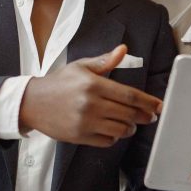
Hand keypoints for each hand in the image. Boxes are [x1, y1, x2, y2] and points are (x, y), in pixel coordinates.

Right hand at [19, 44, 161, 146]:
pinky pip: (107, 140)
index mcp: (93, 84)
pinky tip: (113, 130)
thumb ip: (105, 61)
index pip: (129, 95)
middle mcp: (90, 104)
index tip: (158, 106)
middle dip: (143, 116)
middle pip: (128, 114)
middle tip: (150, 116)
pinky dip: (114, 137)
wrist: (32, 103)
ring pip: (120, 129)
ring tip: (130, 123)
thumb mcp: (81, 67)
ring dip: (130, 128)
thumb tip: (123, 49)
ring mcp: (85, 122)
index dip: (148, 102)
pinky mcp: (79, 137)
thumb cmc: (59, 83)